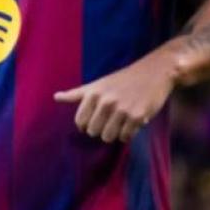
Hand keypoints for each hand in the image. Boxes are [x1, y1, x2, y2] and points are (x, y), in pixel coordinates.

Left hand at [54, 54, 175, 142]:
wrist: (154, 73)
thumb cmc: (122, 79)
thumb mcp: (97, 84)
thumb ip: (77, 93)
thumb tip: (56, 97)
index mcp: (93, 94)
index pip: (80, 121)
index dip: (85, 126)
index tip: (92, 123)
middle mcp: (105, 102)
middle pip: (94, 132)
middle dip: (100, 130)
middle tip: (108, 123)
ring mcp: (122, 110)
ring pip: (109, 137)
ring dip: (114, 134)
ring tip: (119, 125)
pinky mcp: (138, 117)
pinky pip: (126, 136)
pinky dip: (127, 134)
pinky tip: (131, 124)